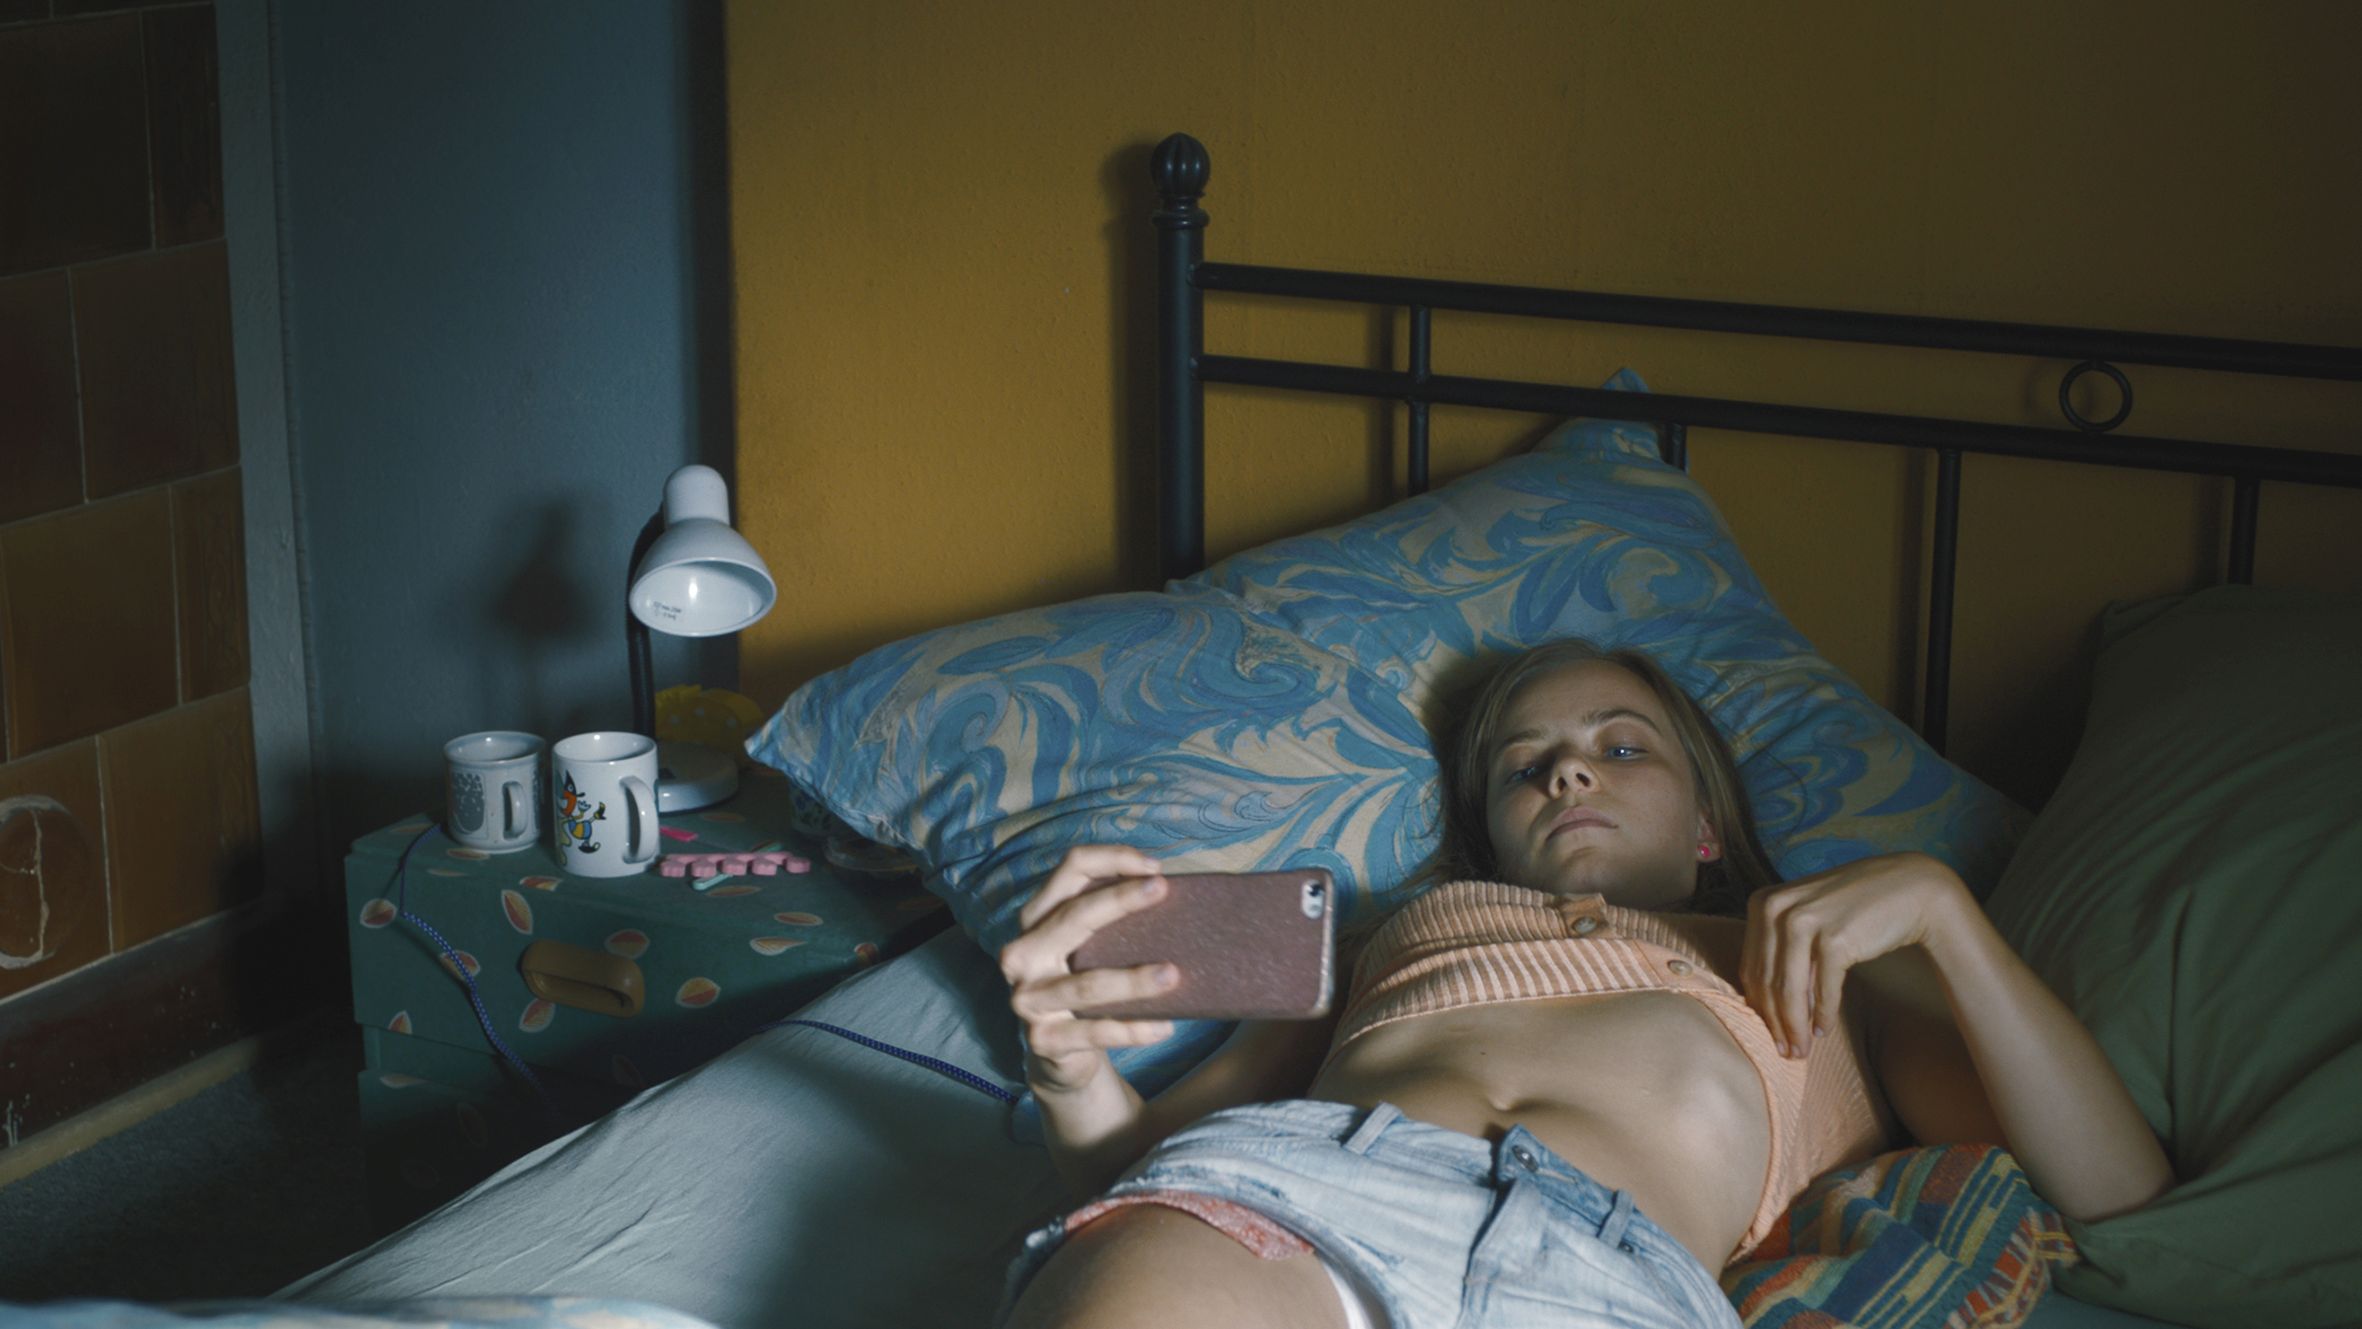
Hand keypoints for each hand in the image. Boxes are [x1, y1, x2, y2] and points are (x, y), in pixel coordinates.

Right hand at [997, 845, 1183, 1094]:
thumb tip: (1171, 892)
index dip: (1110, 859)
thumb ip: (1112, 921)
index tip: (1154, 867)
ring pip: (1086, 984)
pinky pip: (1093, 1032)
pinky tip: (1164, 1027)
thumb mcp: (1090, 949)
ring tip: (1173, 975)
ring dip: (1132, 981)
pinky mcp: (1043, 1040)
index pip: (1069, 871)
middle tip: (1162, 890)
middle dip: (1120, 900)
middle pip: (1073, 917)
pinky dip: (1131, 1030)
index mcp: (1036, 920)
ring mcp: (1028, 1000)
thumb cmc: (1084, 987)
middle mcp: (1022, 955)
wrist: (1061, 1056)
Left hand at [1740, 852, 1968, 1059]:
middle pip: (1768, 983)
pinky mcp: (1835, 939)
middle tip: (1785, 1053)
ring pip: (1790, 992)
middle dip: (1775, 1024)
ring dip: (1795, 1028)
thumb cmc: (1853, 908)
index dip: (1758, 1006)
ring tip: (1801, 1051)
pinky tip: (1823, 1031)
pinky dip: (1823, 1016)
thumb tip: (1766, 1005)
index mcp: (1762, 903)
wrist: (1908, 889)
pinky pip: (1823, 991)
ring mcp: (1805, 922)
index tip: (1766, 1034)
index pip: (1752, 967)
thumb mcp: (1805, 916)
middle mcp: (1776, 909)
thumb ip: (1781, 949)